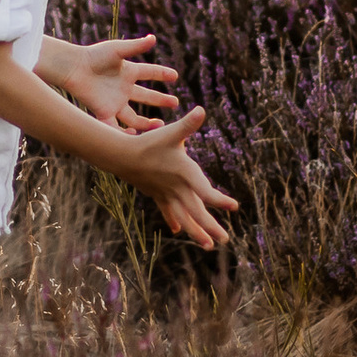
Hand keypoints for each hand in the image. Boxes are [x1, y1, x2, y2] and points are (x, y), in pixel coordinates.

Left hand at [63, 32, 179, 132]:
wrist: (73, 68)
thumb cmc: (93, 56)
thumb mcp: (117, 49)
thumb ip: (136, 46)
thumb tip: (153, 38)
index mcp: (128, 71)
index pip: (150, 72)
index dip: (162, 73)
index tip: (175, 76)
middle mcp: (123, 88)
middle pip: (146, 96)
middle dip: (161, 100)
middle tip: (175, 103)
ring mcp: (114, 102)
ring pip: (134, 117)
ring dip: (147, 123)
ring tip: (160, 125)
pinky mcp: (104, 112)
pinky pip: (116, 127)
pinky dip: (124, 134)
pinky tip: (135, 136)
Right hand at [119, 104, 238, 249]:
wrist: (122, 156)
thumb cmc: (149, 143)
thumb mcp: (171, 133)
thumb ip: (188, 124)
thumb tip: (202, 110)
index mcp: (185, 174)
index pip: (206, 192)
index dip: (220, 201)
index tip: (235, 207)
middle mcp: (178, 188)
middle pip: (196, 212)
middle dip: (211, 227)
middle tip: (225, 240)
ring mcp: (167, 194)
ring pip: (184, 217)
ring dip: (196, 231)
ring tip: (208, 246)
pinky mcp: (157, 194)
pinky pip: (168, 211)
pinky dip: (174, 220)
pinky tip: (177, 230)